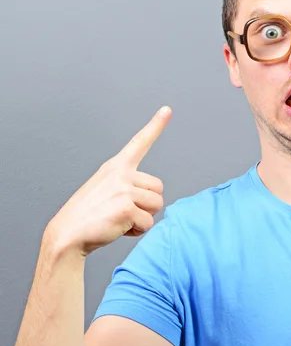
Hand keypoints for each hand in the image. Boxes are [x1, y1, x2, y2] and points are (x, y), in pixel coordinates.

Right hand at [43, 106, 171, 255]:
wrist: (67, 235)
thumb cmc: (88, 215)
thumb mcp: (105, 189)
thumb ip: (127, 185)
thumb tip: (152, 196)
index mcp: (115, 166)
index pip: (139, 142)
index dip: (155, 126)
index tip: (167, 110)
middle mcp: (121, 174)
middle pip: (158, 188)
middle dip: (147, 204)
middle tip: (124, 210)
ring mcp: (124, 189)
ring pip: (157, 205)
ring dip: (143, 217)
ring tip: (120, 219)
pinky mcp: (126, 207)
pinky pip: (148, 223)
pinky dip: (137, 231)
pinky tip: (118, 228)